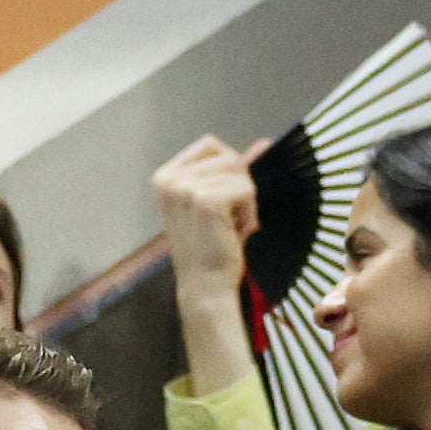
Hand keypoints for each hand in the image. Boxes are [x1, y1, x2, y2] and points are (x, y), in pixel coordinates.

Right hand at [149, 135, 269, 300]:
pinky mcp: (206, 200)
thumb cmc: (211, 249)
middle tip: (228, 221)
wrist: (205, 286)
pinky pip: (247, 189)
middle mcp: (170, 179)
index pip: (210, 145)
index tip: (225, 202)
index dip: (229, 169)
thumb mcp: (219, 203)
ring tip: (231, 228)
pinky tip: (236, 232)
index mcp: (165, 176)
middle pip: (228, 157)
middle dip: (239, 188)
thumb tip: (265, 143)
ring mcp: (185, 188)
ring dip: (246, 203)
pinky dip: (249, 211)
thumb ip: (236, 171)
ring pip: (240, 173)